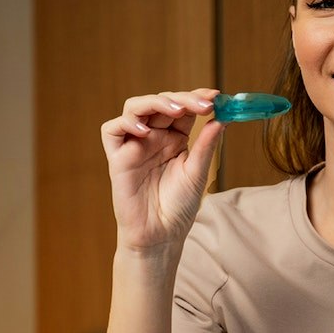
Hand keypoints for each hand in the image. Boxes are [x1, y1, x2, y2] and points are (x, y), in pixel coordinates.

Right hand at [101, 89, 224, 252]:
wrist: (161, 236)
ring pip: (135, 107)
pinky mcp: (117, 158)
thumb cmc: (179, 207)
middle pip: (161, 102)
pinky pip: (112, 130)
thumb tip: (221, 118)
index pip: (183, 107)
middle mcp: (154, 137)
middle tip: (204, 104)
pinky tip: (146, 131)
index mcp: (175, 138)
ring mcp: (135, 145)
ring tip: (178, 110)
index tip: (216, 96)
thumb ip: (206, 145)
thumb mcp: (198, 172)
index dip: (197, 97)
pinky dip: (126, 123)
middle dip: (183, 98)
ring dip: (156, 102)